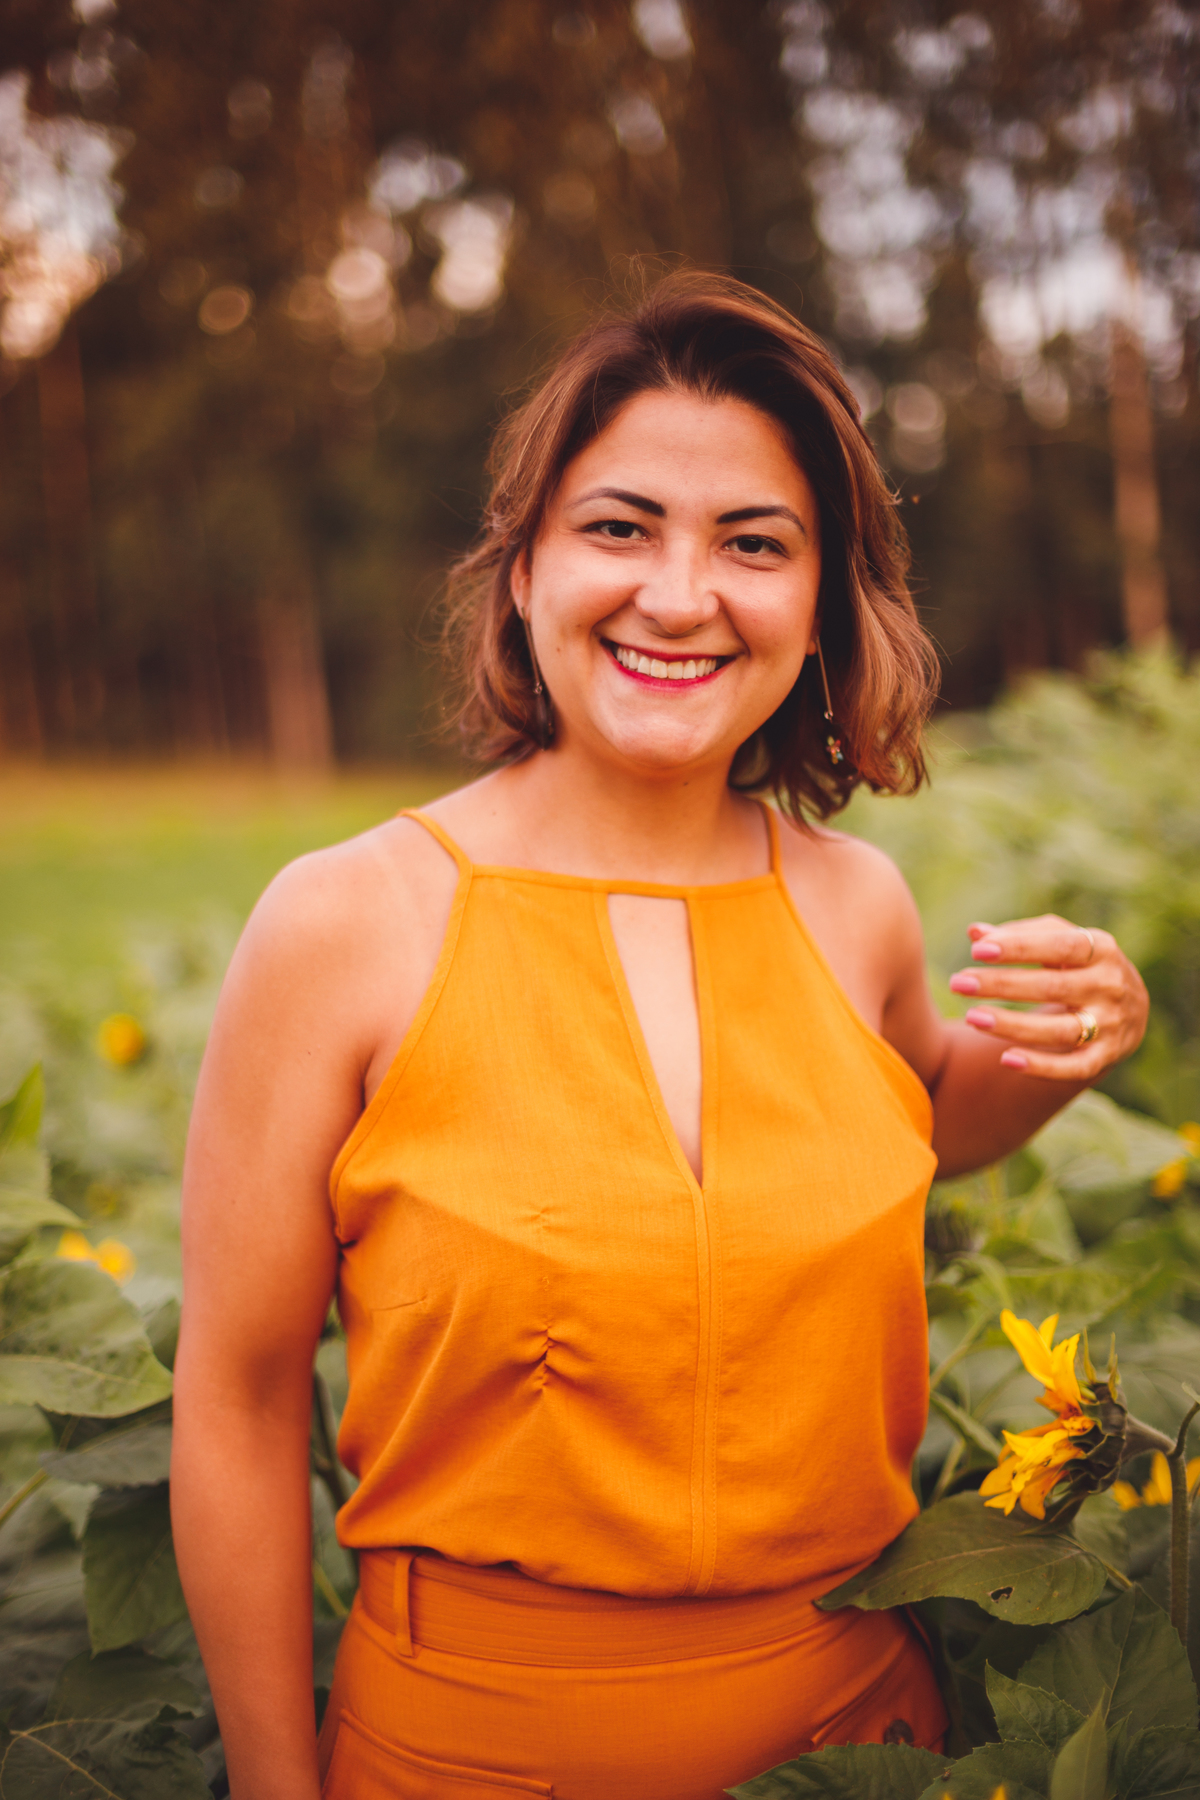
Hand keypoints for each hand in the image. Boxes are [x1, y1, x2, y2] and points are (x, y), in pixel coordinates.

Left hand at [948, 914, 1148, 1080]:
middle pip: (1052, 988)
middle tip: (958, 983)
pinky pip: (1074, 1068)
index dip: (1019, 948)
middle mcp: (1110, 986)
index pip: (1060, 945)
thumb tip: (975, 932)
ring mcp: (1111, 1025)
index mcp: (1101, 950)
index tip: (977, 950)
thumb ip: (1020, 935)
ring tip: (972, 1017)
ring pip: (1059, 1030)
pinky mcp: (1106, 1057)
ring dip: (1013, 1026)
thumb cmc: (1081, 964)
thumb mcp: (1061, 941)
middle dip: (1002, 985)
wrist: (1131, 1008)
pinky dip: (1042, 1067)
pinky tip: (1006, 1059)